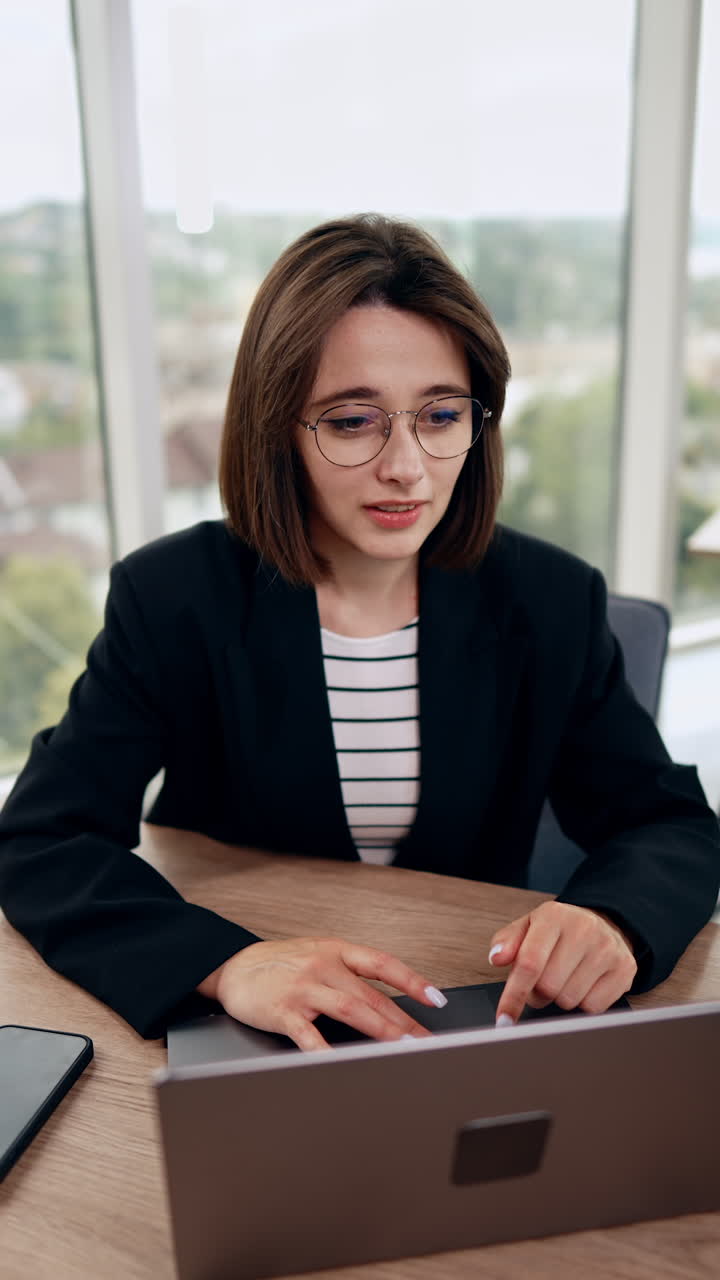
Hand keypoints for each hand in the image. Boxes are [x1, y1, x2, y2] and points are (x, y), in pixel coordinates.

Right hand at [198, 936, 443, 1050]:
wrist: (233, 966)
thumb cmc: (280, 965)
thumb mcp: (318, 957)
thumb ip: (349, 976)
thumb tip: (388, 1006)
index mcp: (336, 951)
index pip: (383, 964)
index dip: (412, 981)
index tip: (436, 1000)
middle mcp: (323, 966)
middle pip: (372, 995)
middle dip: (404, 1021)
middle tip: (427, 1041)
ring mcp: (304, 987)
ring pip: (351, 1008)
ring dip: (381, 1030)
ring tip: (402, 1049)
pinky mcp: (284, 1010)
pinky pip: (310, 1035)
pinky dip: (328, 1051)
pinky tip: (343, 1065)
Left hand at [489, 902, 636, 1024]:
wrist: (603, 924)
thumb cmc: (559, 931)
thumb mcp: (528, 927)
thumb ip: (507, 942)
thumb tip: (497, 958)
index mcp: (553, 916)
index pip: (530, 963)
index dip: (514, 995)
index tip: (505, 1018)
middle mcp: (584, 929)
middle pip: (548, 987)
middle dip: (538, 994)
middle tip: (541, 983)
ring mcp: (607, 949)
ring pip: (569, 1000)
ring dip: (559, 999)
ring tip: (563, 980)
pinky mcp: (625, 969)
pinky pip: (593, 1007)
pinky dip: (582, 1003)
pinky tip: (583, 985)